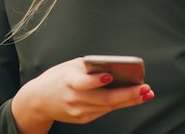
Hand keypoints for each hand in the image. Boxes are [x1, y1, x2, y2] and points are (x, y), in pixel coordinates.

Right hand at [11, 57, 153, 133]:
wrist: (38, 101)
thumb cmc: (58, 78)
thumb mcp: (70, 66)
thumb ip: (90, 67)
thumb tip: (114, 66)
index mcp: (68, 81)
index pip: (82, 83)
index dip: (96, 81)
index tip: (110, 76)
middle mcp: (74, 99)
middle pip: (103, 98)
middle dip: (126, 94)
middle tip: (144, 88)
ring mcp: (79, 112)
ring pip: (108, 107)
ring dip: (129, 101)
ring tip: (146, 93)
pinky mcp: (83, 119)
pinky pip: (104, 110)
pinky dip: (120, 104)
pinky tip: (133, 98)